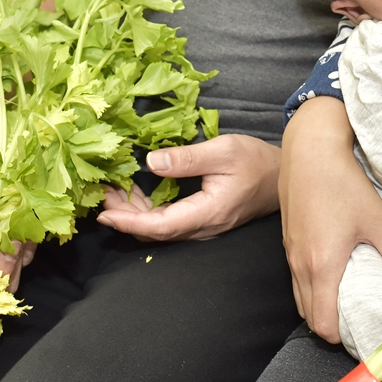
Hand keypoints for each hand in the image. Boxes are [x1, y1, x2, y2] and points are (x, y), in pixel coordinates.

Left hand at [95, 134, 280, 240]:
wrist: (280, 176)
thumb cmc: (256, 161)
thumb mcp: (223, 150)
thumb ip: (187, 158)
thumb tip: (151, 162)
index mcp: (208, 212)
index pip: (162, 226)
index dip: (130, 222)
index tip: (105, 214)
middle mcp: (203, 226)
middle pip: (156, 232)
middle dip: (124, 216)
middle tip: (101, 193)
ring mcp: (202, 226)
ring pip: (160, 229)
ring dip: (134, 214)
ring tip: (112, 191)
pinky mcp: (201, 220)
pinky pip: (169, 222)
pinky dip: (148, 211)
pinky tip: (136, 194)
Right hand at [280, 97, 381, 340]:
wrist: (309, 149)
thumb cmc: (343, 183)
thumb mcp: (378, 221)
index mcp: (322, 267)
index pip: (322, 324)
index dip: (340, 337)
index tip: (363, 334)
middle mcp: (300, 266)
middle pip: (309, 317)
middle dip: (330, 326)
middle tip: (359, 323)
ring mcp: (290, 254)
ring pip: (300, 298)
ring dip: (320, 307)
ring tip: (348, 303)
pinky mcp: (288, 242)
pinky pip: (297, 279)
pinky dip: (313, 288)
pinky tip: (335, 275)